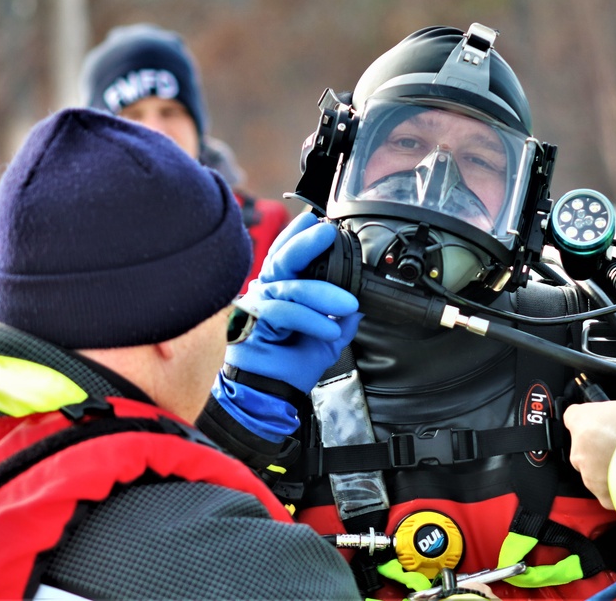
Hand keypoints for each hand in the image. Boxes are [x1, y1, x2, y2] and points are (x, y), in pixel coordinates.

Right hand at [225, 213, 360, 393]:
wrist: (273, 395)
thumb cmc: (292, 364)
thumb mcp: (328, 335)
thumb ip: (343, 315)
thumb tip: (365, 301)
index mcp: (283, 288)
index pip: (290, 253)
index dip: (301, 233)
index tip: (322, 220)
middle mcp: (267, 291)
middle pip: (283, 258)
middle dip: (307, 242)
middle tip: (328, 232)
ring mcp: (256, 305)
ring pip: (290, 286)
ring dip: (322, 293)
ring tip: (348, 304)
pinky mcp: (251, 324)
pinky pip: (284, 313)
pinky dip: (311, 319)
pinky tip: (330, 328)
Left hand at [563, 389, 615, 509]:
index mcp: (583, 420)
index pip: (575, 416)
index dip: (590, 418)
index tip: (606, 421)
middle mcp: (579, 448)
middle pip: (585, 445)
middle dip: (602, 445)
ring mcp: (588, 474)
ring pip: (595, 470)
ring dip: (609, 466)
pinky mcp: (601, 493)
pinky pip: (606, 491)